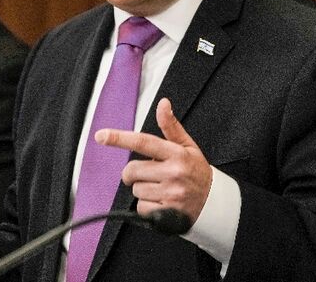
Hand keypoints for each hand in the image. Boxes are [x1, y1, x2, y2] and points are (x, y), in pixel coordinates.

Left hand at [94, 97, 211, 223]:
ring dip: (143, 189)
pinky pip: (141, 207)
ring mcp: (171, 193)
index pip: (143, 142)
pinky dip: (147, 206)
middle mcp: (174, 173)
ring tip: (161, 188)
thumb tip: (163, 103)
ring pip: (136, 189)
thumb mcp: (187, 146)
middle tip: (150, 174)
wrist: (215, 202)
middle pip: (132, 170)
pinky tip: (162, 202)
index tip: (101, 135)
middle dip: (135, 173)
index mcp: (176, 154)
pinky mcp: (168, 212)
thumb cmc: (196, 171)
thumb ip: (171, 126)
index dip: (119, 138)